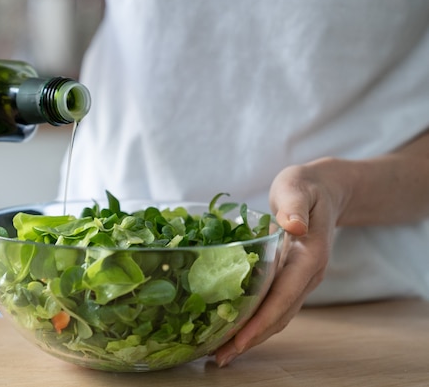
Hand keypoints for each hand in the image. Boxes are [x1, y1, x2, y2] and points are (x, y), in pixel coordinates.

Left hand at [215, 158, 347, 366]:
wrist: (325, 191)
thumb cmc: (305, 187)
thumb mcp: (297, 187)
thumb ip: (294, 206)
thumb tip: (294, 226)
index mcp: (309, 256)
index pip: (283, 296)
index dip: (260, 321)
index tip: (238, 341)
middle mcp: (307, 275)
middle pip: (279, 315)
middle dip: (251, 339)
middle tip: (220, 358)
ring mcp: (301, 280)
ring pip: (277, 316)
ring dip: (252, 337)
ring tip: (222, 354)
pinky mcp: (291, 279)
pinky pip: (274, 307)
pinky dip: (256, 322)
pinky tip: (235, 330)